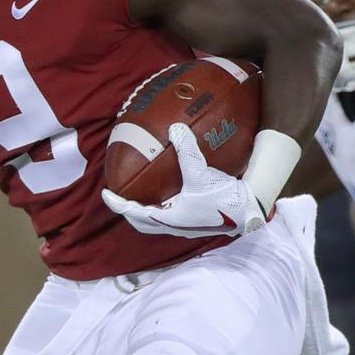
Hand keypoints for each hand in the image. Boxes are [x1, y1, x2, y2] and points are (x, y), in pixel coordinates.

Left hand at [102, 124, 265, 238]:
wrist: (249, 210)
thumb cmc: (224, 196)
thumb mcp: (202, 171)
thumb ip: (186, 149)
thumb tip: (175, 127)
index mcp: (168, 219)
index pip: (133, 213)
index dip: (117, 203)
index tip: (105, 194)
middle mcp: (174, 226)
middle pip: (142, 223)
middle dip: (129, 211)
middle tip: (122, 196)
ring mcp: (185, 227)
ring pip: (156, 223)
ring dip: (146, 211)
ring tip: (142, 195)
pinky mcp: (196, 222)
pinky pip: (171, 217)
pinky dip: (163, 207)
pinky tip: (170, 193)